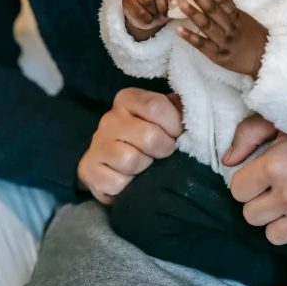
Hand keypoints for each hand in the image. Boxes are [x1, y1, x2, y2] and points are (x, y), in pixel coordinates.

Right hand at [77, 88, 183, 204]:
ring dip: (145, 168)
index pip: (156, 106)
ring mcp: (97, 143)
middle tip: (162, 153)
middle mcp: (109, 118)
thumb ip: (181, 109)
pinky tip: (129, 179)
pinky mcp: (88, 169)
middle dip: (163, 149)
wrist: (112, 160)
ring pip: (131, 160)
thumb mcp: (165, 116)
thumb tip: (198, 109)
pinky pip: (116, 183)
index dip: (174, 125)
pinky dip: (128, 186)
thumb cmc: (147, 135)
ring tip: (145, 164)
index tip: (177, 134)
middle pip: (148, 136)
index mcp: (128, 99)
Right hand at [123, 0, 178, 40]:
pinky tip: (149, 18)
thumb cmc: (162, 4)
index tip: (175, 4)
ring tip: (157, 14)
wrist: (146, 15)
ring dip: (154, 12)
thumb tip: (176, 4)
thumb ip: (175, 0)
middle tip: (164, 12)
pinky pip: (138, 10)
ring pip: (147, 1)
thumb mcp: (171, 1)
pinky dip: (147, 18)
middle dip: (163, 6)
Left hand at [173, 0, 267, 77]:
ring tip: (181, 3)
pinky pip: (202, 45)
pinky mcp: (217, 56)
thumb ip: (233, 8)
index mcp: (237, 18)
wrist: (263, 60)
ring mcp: (223, 42)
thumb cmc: (254, 38)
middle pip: (214, 12)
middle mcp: (230, 28)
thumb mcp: (246, 20)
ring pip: (207, 26)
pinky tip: (178, 29)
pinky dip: (190, 37)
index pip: (223, 2)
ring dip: (193, 14)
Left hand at [227, 115, 286, 256]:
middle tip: (278, 192)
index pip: (237, 191)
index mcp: (275, 165)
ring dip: (281, 223)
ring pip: (273, 236)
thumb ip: (249, 135)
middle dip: (261, 204)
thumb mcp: (284, 122)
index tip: (260, 180)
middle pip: (251, 216)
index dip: (247, 185)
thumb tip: (227, 161)